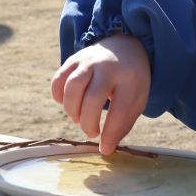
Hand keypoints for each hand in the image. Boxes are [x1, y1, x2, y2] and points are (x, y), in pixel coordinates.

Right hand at [51, 34, 150, 154]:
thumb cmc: (131, 80)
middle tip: (92, 133)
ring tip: (79, 119)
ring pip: (71, 88)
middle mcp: (107, 66)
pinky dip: (59, 98)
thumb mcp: (137, 99)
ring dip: (72, 111)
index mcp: (130, 78)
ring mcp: (88, 60)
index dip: (110, 134)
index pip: (119, 110)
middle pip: (91, 99)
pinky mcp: (73, 59)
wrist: (124, 46)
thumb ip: (123, 123)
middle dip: (88, 123)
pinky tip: (70, 104)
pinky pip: (58, 81)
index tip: (104, 149)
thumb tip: (105, 149)